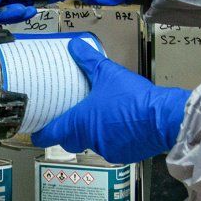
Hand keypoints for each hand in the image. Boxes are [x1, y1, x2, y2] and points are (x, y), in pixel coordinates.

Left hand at [34, 38, 189, 164]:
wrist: (163, 118)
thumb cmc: (132, 97)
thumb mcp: (108, 73)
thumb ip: (88, 60)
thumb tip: (74, 46)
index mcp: (80, 122)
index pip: (51, 135)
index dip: (41, 134)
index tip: (36, 132)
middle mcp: (90, 139)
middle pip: (70, 141)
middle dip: (67, 132)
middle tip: (68, 119)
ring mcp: (108, 149)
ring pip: (91, 144)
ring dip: (91, 134)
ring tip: (99, 117)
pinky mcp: (125, 155)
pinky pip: (111, 147)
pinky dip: (111, 138)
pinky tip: (120, 125)